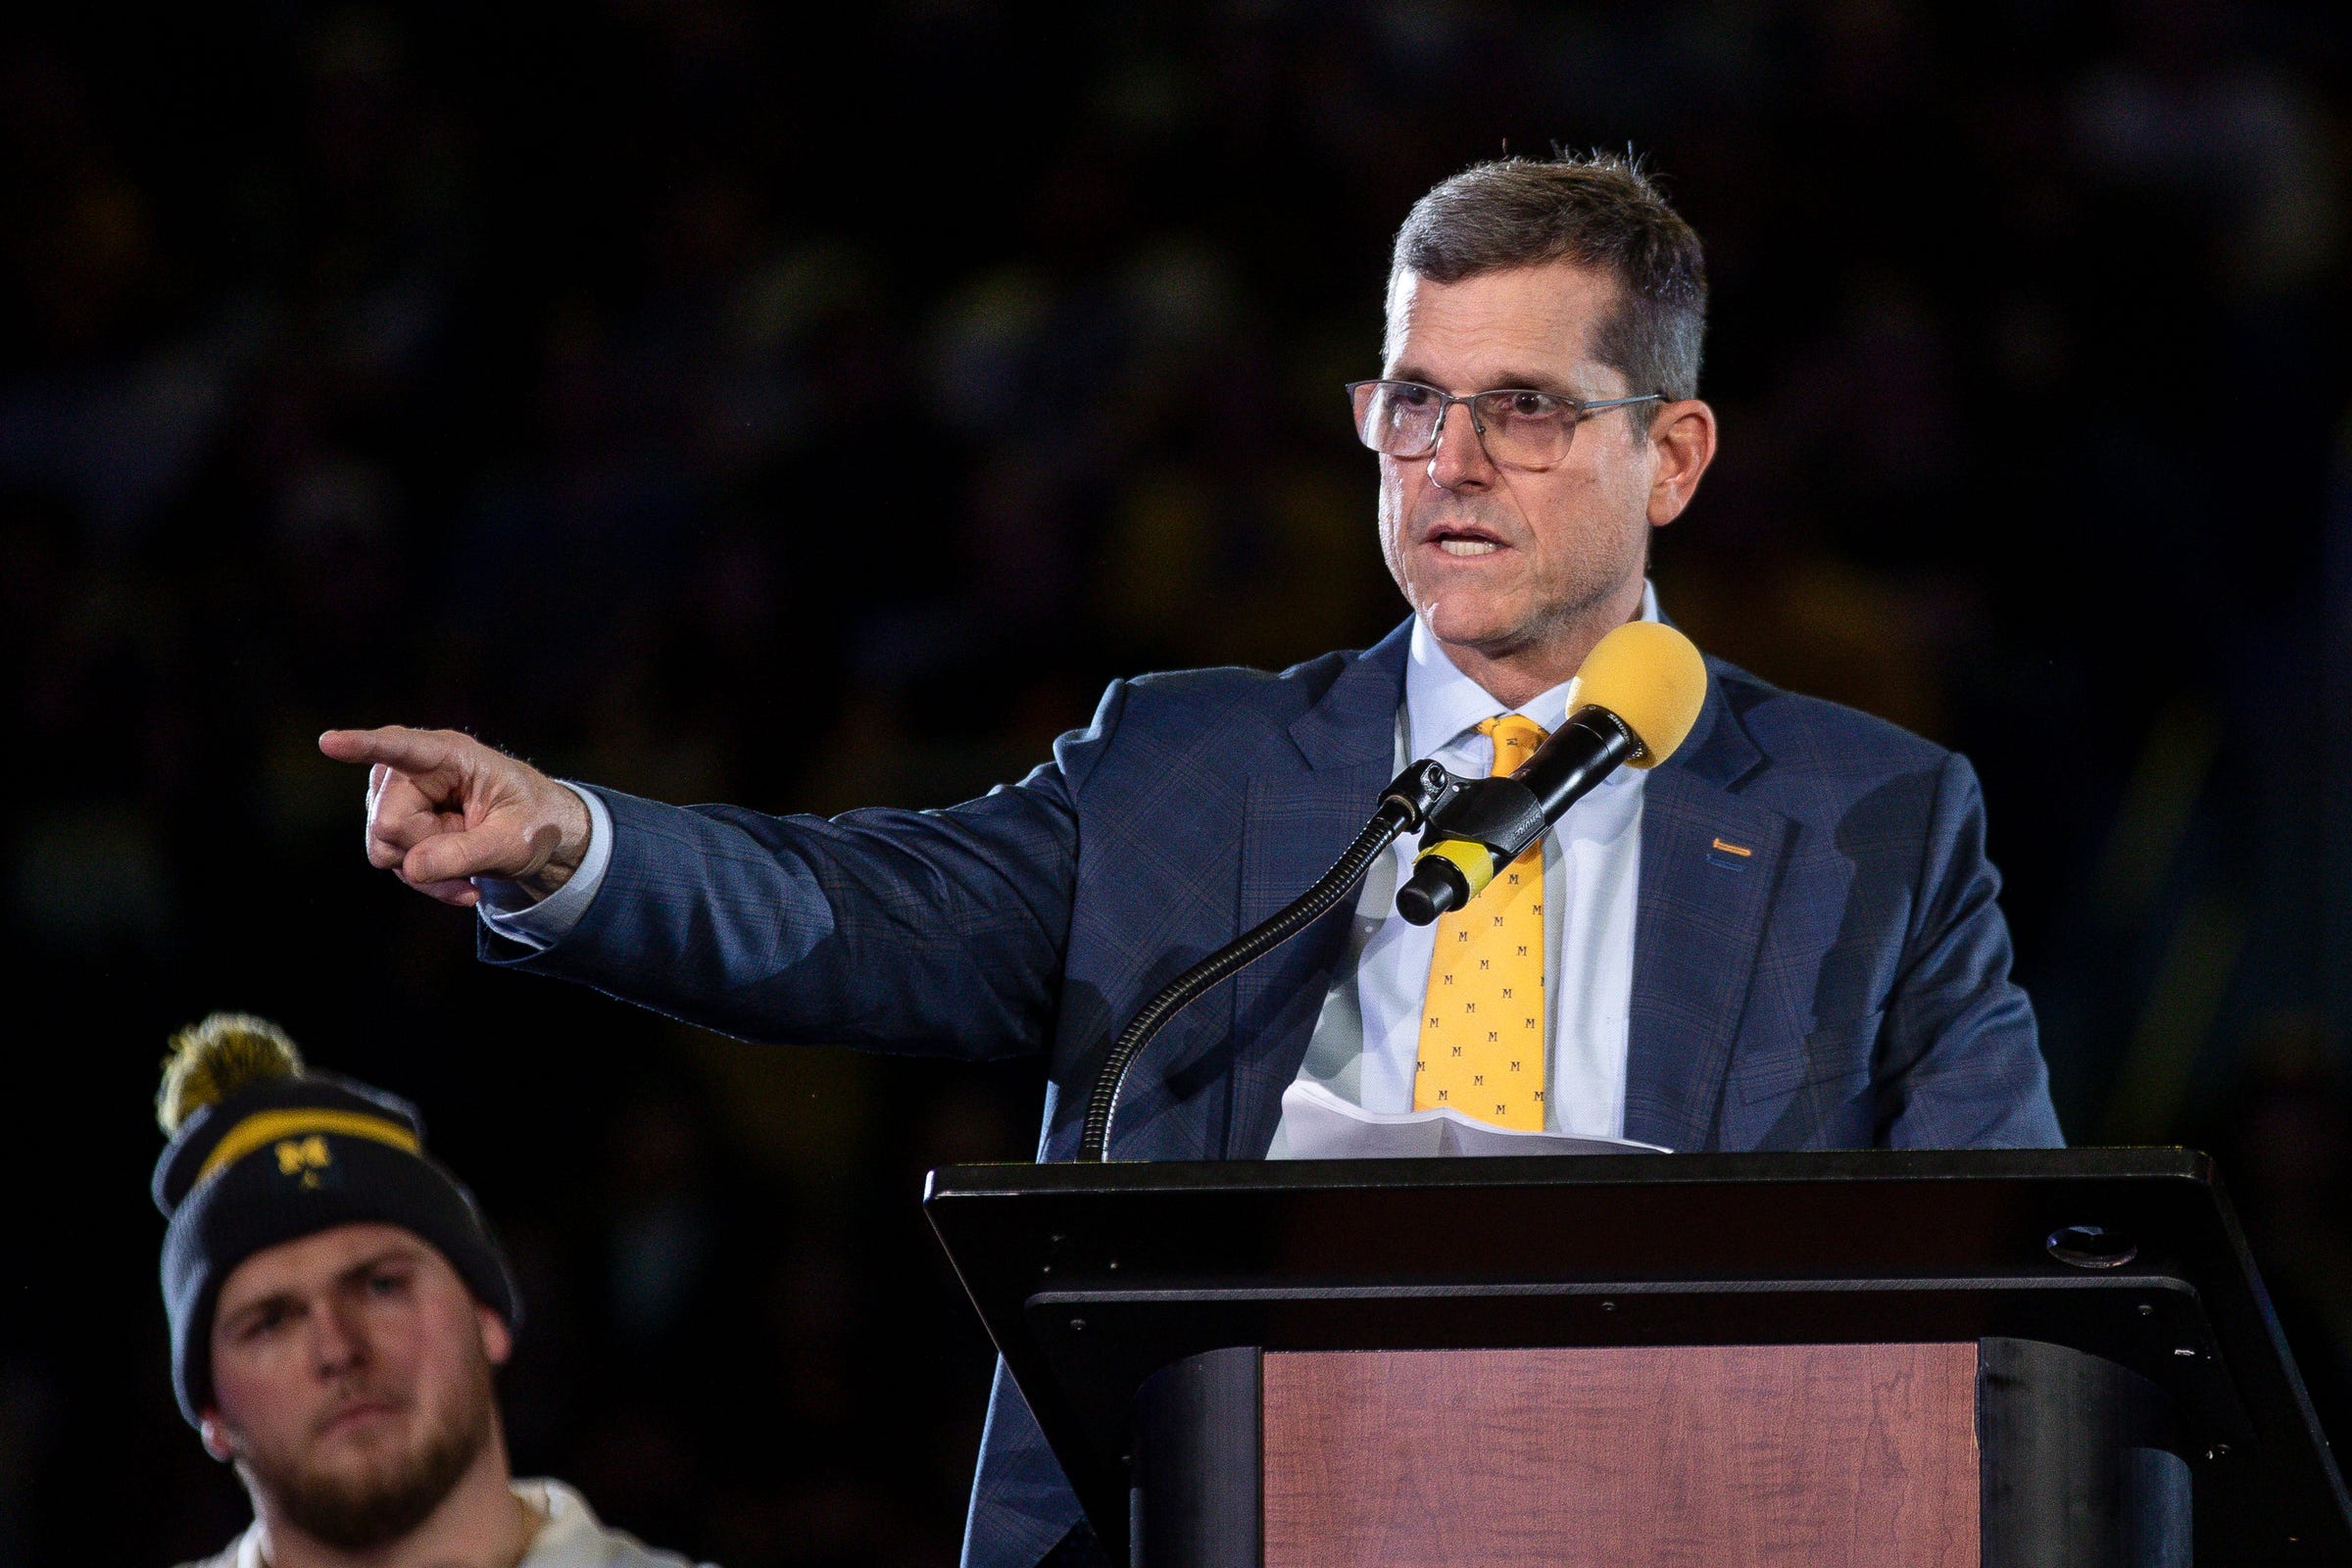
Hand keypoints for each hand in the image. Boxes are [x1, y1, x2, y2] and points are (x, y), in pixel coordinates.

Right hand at [317, 727, 592, 907]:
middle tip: (472, 845)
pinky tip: (463, 883)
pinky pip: (392, 862)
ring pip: (383, 845)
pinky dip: (427, 879)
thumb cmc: (533, 822)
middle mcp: (413, 769)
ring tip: (471, 865)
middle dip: (426, 847)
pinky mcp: (394, 824)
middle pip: (388, 821)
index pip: (401, 747)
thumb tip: (411, 867)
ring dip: (427, 869)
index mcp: (451, 754)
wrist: (533, 835)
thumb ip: (465, 853)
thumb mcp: (513, 841)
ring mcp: (397, 796)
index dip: (363, 746)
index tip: (330, 742)